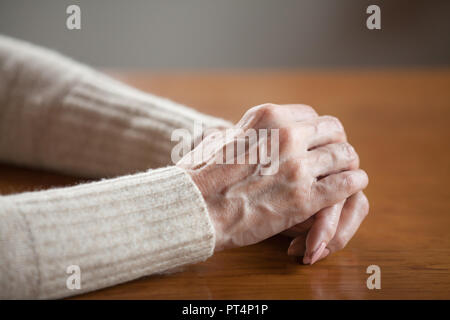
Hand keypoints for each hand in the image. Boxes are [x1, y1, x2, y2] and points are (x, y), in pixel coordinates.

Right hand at [178, 104, 367, 250]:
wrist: (194, 209)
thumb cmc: (199, 176)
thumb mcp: (220, 138)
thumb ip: (244, 132)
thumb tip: (244, 132)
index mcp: (268, 117)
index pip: (311, 115)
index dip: (316, 130)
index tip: (315, 143)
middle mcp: (287, 136)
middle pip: (333, 130)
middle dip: (335, 143)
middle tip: (332, 158)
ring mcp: (298, 167)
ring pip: (345, 155)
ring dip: (346, 164)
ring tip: (343, 173)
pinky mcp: (305, 198)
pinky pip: (348, 183)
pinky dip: (353, 182)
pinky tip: (350, 185)